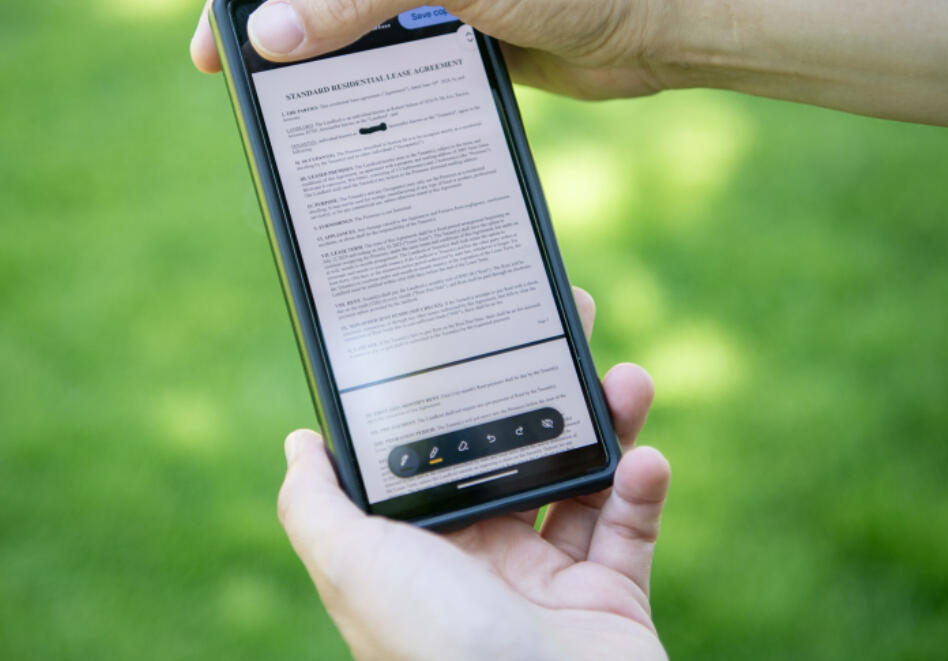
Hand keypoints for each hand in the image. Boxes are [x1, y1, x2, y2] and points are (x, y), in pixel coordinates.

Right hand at [191, 0, 679, 99]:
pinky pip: (395, 65)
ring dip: (323, 70)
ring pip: (354, 32)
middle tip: (243, 93)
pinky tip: (352, 126)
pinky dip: (370, 91)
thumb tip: (269, 37)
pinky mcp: (462, 36)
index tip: (211, 53)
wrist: (657, 14)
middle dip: (278, 36)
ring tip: (288, 119)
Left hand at [276, 288, 670, 660]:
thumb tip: (299, 442)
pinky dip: (643, 488)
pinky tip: (647, 456)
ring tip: (626, 377)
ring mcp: (548, 582)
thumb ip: (317, 506)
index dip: (460, 389)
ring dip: (607, 422)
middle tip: (570, 319)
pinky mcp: (610, 600)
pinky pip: (631, 528)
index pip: (441, 450)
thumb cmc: (437, 650)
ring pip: (582, 479)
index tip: (480, 330)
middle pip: (517, 451)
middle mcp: (482, 560)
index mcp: (421, 547)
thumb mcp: (354, 567)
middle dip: (545, 386)